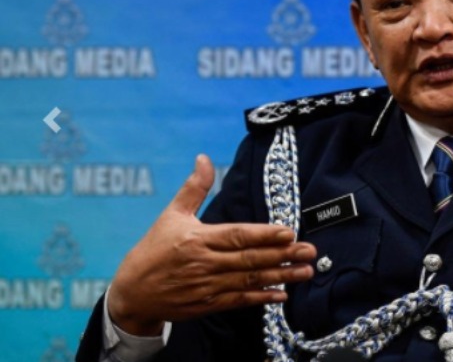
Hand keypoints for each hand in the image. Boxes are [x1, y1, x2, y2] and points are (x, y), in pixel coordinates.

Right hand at [107, 154, 314, 335]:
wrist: (132, 291)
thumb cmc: (154, 249)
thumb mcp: (172, 215)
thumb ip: (194, 188)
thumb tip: (203, 158)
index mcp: (198, 239)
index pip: (237, 236)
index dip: (264, 235)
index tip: (289, 231)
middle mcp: (205, 264)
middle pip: (250, 259)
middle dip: (283, 255)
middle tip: (310, 250)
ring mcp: (207, 286)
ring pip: (250, 280)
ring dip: (280, 276)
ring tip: (305, 271)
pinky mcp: (208, 304)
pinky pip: (240, 301)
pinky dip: (262, 298)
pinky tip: (282, 294)